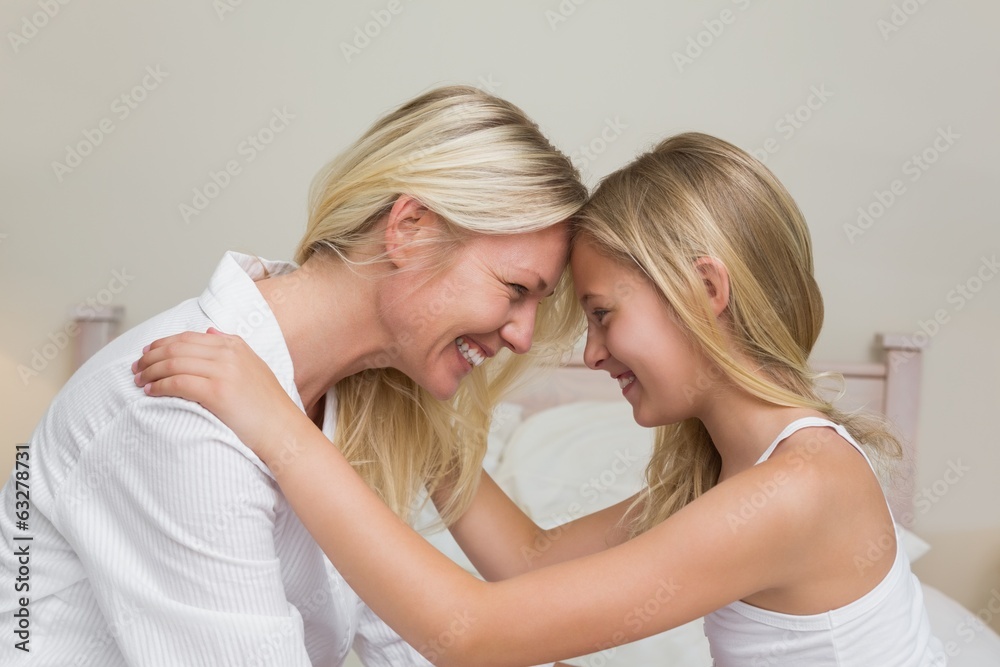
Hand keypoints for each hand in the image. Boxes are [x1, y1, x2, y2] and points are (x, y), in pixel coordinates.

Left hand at [132, 328, 302, 461]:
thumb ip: (231, 347)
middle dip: (151, 357)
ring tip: (138, 380)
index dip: (162, 343)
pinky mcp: (217, 391)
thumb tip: (208, 332)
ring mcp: (223, 371)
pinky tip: (150, 391)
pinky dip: (159, 386)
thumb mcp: (253, 367)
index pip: (188, 337)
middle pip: (177, 347)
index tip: (147, 353)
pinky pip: (178, 383)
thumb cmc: (267, 405)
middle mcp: (228, 353)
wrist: (282, 429)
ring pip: (173, 363)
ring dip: (150, 371)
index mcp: (235, 345)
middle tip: (135, 367)